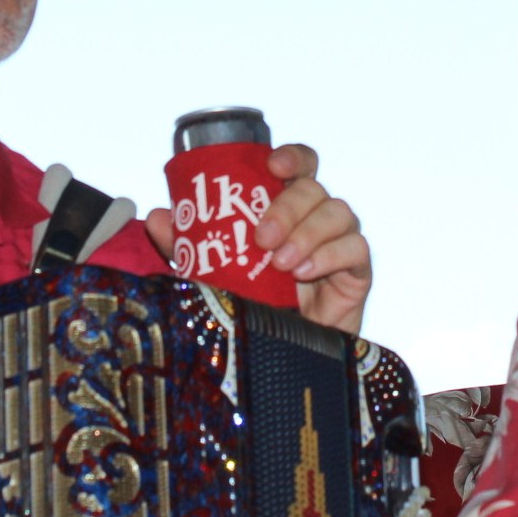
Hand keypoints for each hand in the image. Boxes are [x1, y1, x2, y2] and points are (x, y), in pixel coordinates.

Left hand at [142, 142, 370, 332]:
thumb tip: (159, 216)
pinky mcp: (357, 272)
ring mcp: (339, 243)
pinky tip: (306, 272)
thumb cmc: (251, 307)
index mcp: (285, 208)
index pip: (299, 167)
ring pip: (338, 213)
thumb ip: (187, 246)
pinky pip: (356, 248)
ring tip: (282, 264)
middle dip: (287, 208)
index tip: (273, 166)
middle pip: (313, 189)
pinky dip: (330, 255)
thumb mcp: (211, 273)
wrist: (279, 359)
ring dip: (307, 233)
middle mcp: (315, 218)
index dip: (291, 157)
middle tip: (262, 239)